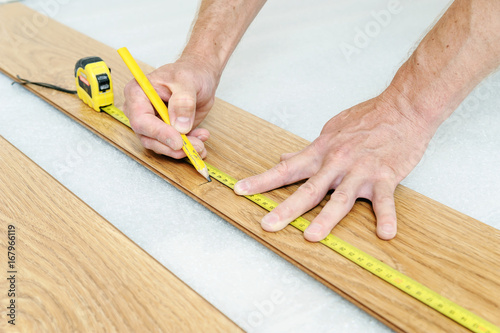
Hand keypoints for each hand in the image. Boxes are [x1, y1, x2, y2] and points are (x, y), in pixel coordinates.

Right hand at [123, 56, 218, 158]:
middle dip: (172, 146)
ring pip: (161, 146)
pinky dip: (188, 147)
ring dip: (183, 149)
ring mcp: (153, 123)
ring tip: (201, 142)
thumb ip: (183, 101)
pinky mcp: (166, 132)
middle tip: (195, 146)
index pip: (141, 120)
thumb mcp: (187, 81)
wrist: (199, 76)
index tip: (178, 141)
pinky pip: (173, 146)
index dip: (159, 133)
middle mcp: (141, 110)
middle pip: (148, 138)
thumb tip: (180, 125)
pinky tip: (201, 140)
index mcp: (137, 93)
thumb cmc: (189, 72)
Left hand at [234, 93, 433, 240]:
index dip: (262, 181)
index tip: (240, 190)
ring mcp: (361, 171)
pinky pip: (386, 200)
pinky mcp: (386, 176)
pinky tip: (385, 234)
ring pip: (341, 198)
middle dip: (287, 208)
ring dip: (326, 218)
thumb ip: (308, 149)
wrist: (402, 108)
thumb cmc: (367, 118)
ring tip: (311, 236)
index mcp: (322, 152)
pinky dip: (386, 217)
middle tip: (268, 224)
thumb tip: (285, 157)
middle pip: (309, 189)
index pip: (286, 169)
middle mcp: (337, 163)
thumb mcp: (331, 130)